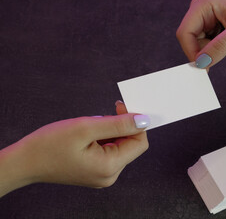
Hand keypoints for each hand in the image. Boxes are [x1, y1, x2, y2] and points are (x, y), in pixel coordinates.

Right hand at [0, 102, 149, 196]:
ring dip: (109, 131)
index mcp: (110, 167)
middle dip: (120, 126)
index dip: (134, 122)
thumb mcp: (86, 128)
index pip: (139, 142)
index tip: (120, 107)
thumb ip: (118, 124)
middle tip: (101, 115)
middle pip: (130, 144)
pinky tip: (88, 136)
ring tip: (89, 129)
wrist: (25, 161)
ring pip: (119, 146)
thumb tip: (144, 120)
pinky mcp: (96, 171)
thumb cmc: (50, 144)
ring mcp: (103, 175)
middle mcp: (109, 175)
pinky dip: (103, 138)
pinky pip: (109, 150)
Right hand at [176, 0, 225, 68]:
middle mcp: (201, 10)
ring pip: (197, 44)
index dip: (192, 52)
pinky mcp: (212, 26)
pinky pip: (205, 44)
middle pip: (189, 40)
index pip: (185, 33)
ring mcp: (206, 18)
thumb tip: (202, 62)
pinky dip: (214, 49)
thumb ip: (221, 46)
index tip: (204, 66)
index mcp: (202, 4)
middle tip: (221, 52)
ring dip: (210, 50)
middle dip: (202, 52)